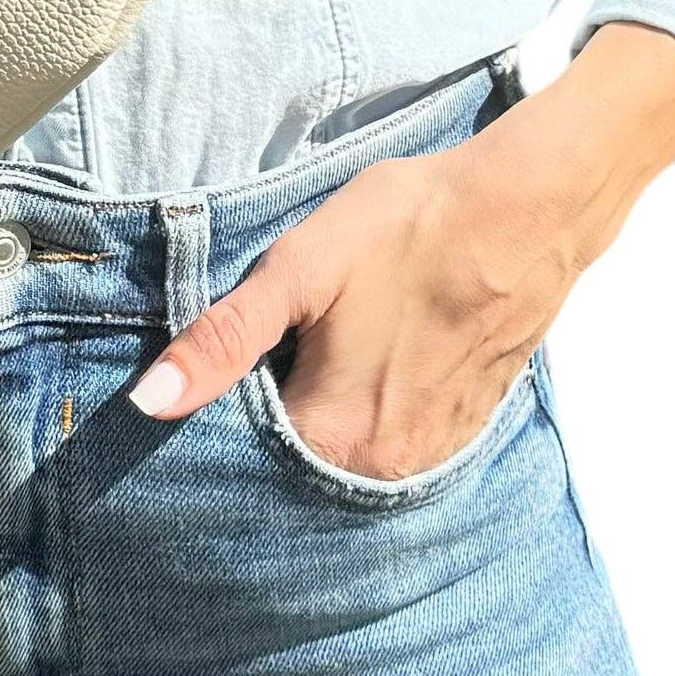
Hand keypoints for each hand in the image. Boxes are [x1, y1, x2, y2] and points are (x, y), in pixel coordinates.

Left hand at [127, 26, 674, 477]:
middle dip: (269, 424)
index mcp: (333, 436)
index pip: (242, 459)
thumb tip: (148, 404)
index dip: (218, 418)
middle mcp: (384, 466)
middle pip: (296, 464)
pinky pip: (399, 442)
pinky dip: (374, 415)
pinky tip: (372, 362)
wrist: (526, 209)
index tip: (212, 380)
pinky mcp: (467, 427)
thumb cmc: (408, 227)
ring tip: (321, 356)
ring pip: (348, 455)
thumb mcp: (299, 269)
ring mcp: (434, 452)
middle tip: (270, 357)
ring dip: (325, 420)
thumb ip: (224, 341)